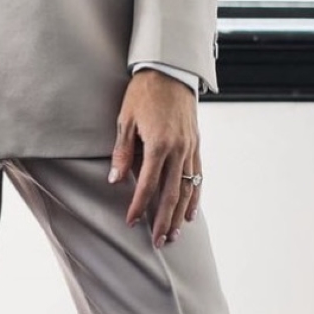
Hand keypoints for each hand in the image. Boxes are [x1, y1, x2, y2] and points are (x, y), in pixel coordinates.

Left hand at [108, 69, 202, 247]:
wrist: (170, 70)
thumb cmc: (143, 93)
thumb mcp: (125, 119)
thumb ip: (122, 151)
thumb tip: (116, 180)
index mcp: (159, 145)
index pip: (147, 185)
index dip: (138, 206)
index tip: (131, 223)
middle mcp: (179, 150)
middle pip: (171, 194)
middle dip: (164, 220)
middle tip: (159, 242)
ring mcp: (191, 148)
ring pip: (188, 189)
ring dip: (180, 214)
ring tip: (174, 234)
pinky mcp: (196, 144)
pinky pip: (198, 176)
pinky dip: (195, 196)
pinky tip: (190, 212)